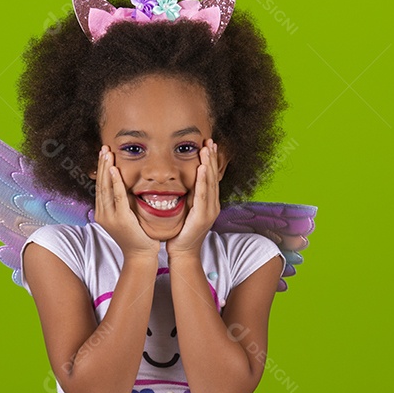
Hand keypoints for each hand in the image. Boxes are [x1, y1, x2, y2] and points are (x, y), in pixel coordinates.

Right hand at [94, 145, 158, 257]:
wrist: (141, 256)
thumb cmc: (137, 237)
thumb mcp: (127, 218)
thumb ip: (123, 204)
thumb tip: (126, 189)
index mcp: (104, 212)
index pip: (101, 187)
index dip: (102, 170)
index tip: (104, 155)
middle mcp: (103, 213)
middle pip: (101, 184)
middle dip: (102, 165)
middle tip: (104, 148)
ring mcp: (110, 217)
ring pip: (106, 188)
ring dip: (107, 168)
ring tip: (107, 153)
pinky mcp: (121, 219)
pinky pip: (117, 196)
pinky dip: (115, 182)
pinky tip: (114, 170)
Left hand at [167, 139, 220, 257]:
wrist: (182, 252)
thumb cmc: (180, 233)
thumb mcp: (185, 211)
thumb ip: (186, 197)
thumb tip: (180, 182)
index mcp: (208, 203)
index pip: (210, 178)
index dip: (210, 161)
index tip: (208, 145)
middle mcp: (212, 205)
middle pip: (213, 177)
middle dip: (211, 158)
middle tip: (209, 140)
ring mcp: (210, 211)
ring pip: (210, 183)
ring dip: (208, 164)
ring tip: (207, 149)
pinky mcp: (203, 216)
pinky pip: (203, 194)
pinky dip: (203, 180)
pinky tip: (202, 169)